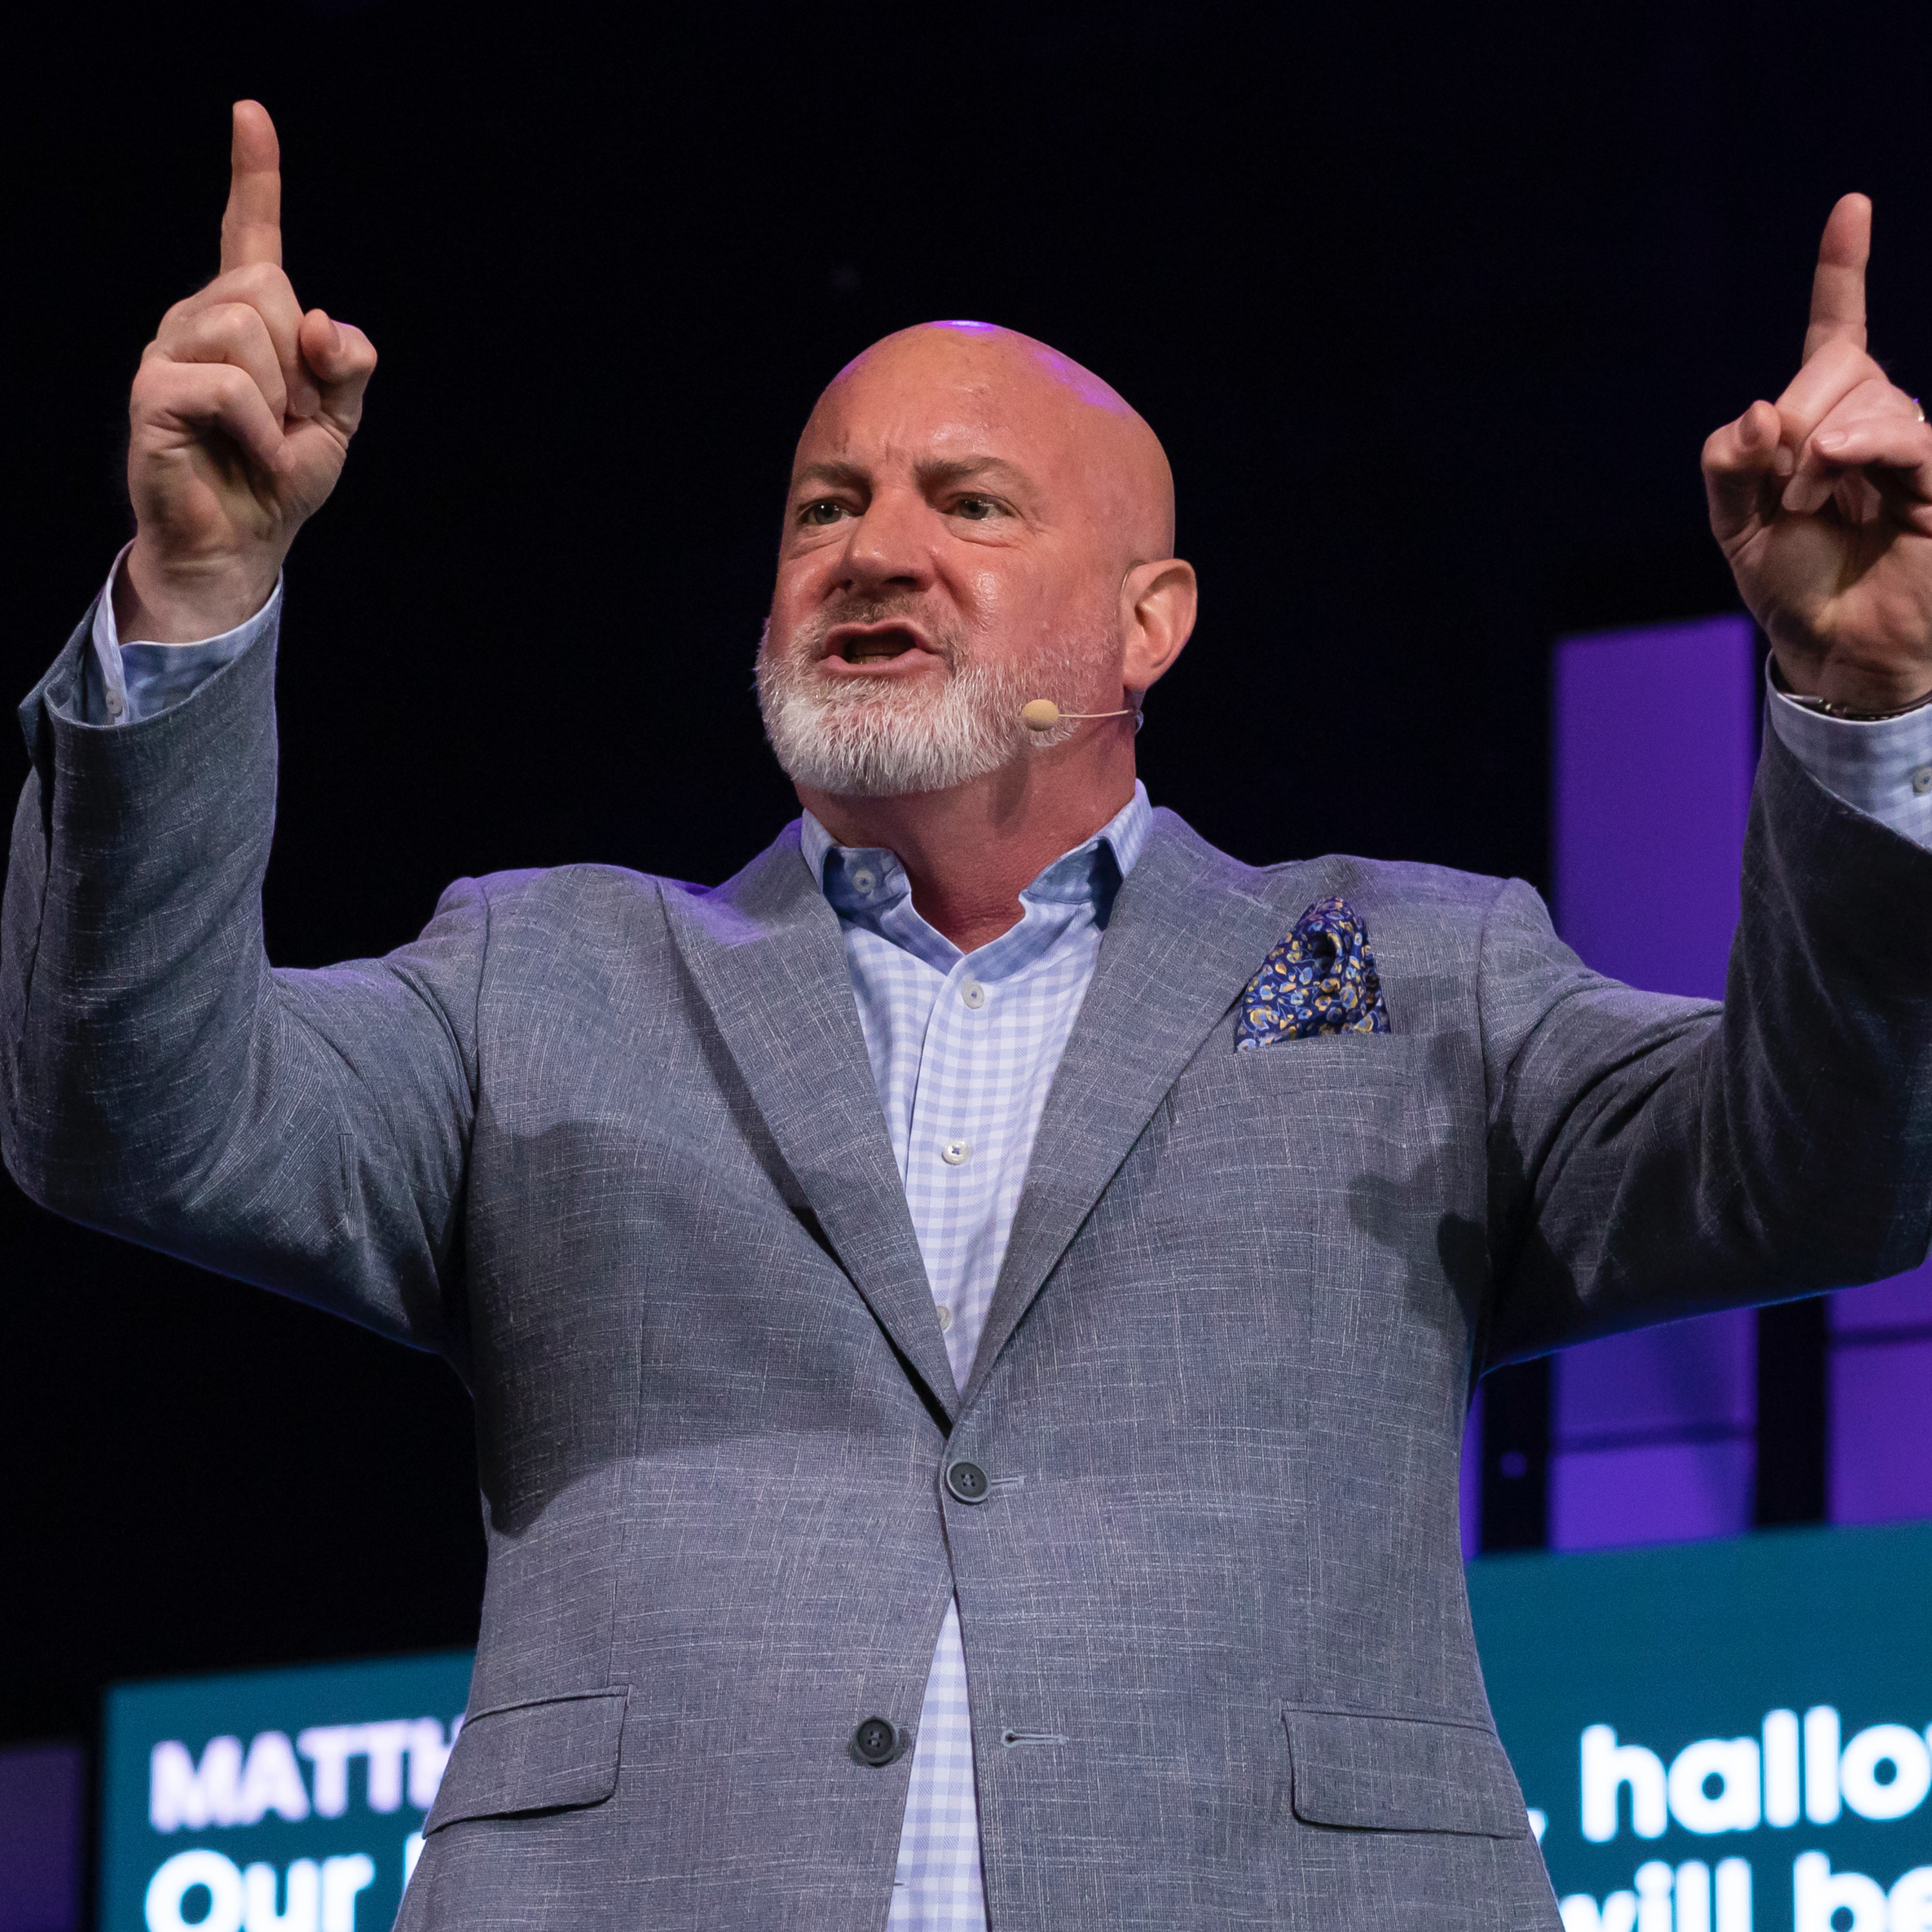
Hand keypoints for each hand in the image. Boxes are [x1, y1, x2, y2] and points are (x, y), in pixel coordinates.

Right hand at [118, 101, 376, 641]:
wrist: (241, 545)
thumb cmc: (279, 480)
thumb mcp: (338, 422)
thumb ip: (348, 369)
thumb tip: (326, 323)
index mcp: (247, 319)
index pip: (252, 235)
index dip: (255, 175)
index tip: (251, 114)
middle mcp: (199, 319)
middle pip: (268, 286)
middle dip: (299, 360)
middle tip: (285, 418)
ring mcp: (170, 351)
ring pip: (248, 326)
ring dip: (278, 397)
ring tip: (262, 438)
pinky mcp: (155, 391)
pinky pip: (230, 383)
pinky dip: (259, 427)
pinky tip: (248, 451)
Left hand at [1703, 195, 1931, 712]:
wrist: (1833, 650)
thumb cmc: (1792, 586)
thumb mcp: (1737, 525)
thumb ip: (1728, 466)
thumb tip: (1758, 411)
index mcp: (1820, 424)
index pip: (1835, 332)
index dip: (1843, 271)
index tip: (1852, 208)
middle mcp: (1871, 424)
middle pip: (1834, 367)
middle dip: (1794, 422)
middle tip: (1788, 489)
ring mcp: (1911, 449)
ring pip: (1867, 397)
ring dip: (1819, 452)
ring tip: (1813, 505)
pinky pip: (1907, 434)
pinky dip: (1862, 444)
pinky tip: (1834, 467)